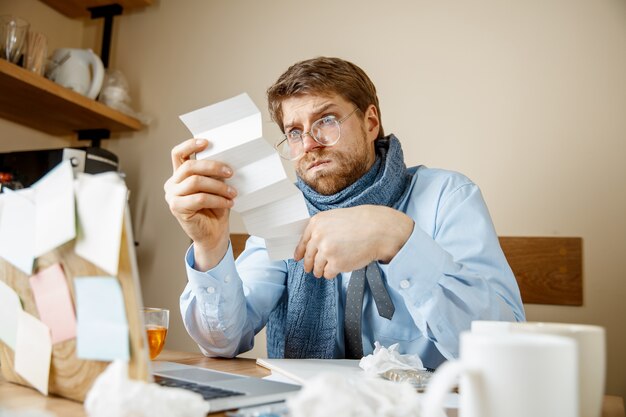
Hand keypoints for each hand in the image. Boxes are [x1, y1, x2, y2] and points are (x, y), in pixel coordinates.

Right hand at [164, 138, 236, 269]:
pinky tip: (228, 203)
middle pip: (189, 167)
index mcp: (179, 175)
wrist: (213, 234)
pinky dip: (217, 199)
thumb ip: (214, 174)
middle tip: (230, 172)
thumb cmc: (215, 209)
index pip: (178, 154)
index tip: (207, 142)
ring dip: (218, 186)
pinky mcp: (177, 208)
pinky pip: (199, 198)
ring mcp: (172, 196)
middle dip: (213, 166)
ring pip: (195, 182)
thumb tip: (226, 160)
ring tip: (233, 193)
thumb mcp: (216, 187)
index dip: (190, 145)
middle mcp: (172, 183)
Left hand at [293, 205, 413, 278]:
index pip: (303, 242)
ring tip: (327, 270)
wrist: (378, 229)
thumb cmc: (361, 223)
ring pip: (317, 267)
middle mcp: (318, 236)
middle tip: (311, 270)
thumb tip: (313, 246)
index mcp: (317, 223)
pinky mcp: (336, 264)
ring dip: (320, 271)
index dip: (300, 252)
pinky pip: (328, 274)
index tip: (298, 258)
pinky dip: (332, 273)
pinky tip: (339, 268)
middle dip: (309, 265)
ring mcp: (326, 251)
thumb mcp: (336, 218)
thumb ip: (322, 230)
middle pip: (308, 257)